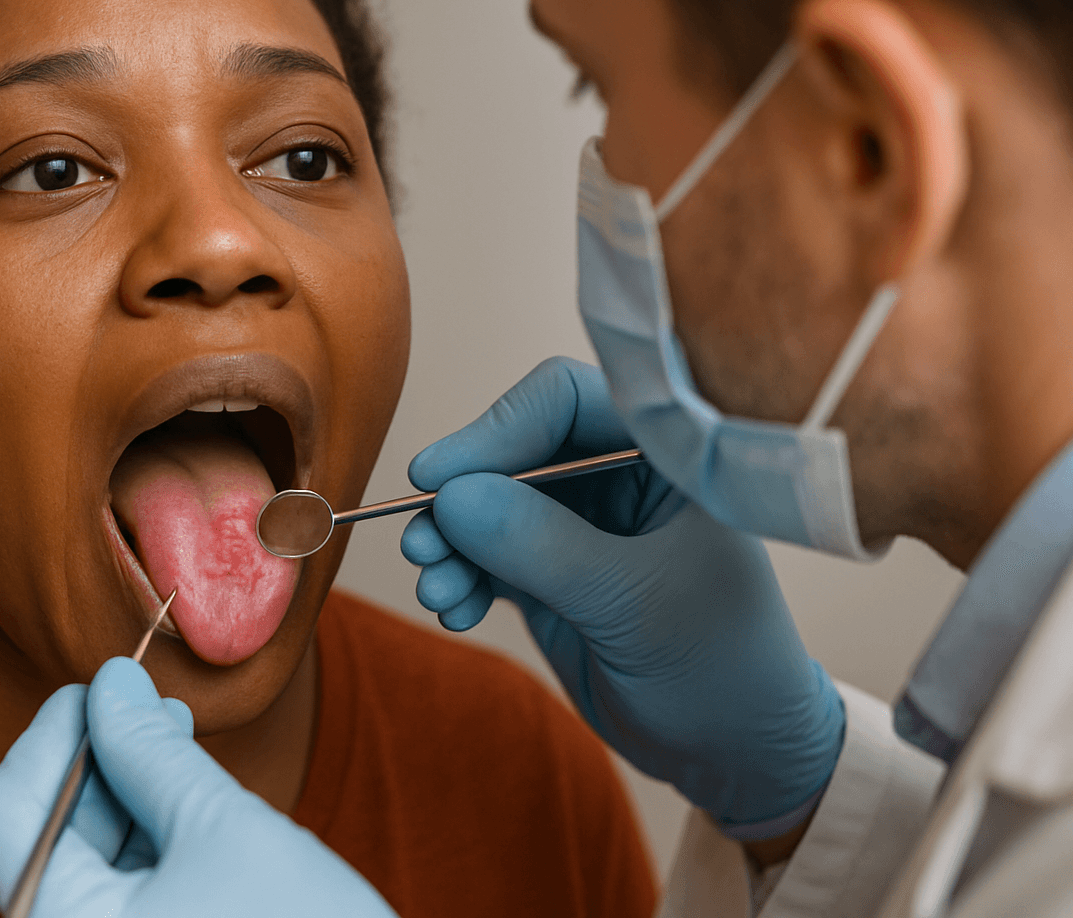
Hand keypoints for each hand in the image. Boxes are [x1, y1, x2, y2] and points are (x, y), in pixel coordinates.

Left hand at [0, 657, 397, 916]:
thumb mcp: (223, 828)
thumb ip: (154, 753)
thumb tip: (113, 685)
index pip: (9, 813)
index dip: (52, 734)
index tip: (101, 682)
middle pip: (43, 839)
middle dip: (94, 759)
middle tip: (145, 704)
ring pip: (83, 866)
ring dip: (123, 795)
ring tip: (174, 739)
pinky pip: (119, 896)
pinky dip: (145, 842)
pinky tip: (185, 798)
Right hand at [401, 357, 843, 831]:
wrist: (736, 755)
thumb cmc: (722, 671)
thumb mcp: (635, 605)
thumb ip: (544, 546)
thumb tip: (450, 496)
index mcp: (665, 456)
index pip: (566, 401)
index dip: (496, 429)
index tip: (436, 477)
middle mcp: (621, 477)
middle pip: (514, 450)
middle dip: (461, 496)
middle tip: (421, 545)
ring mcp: (584, 525)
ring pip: (490, 506)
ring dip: (452, 544)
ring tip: (437, 592)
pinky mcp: (553, 573)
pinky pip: (488, 556)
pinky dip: (463, 578)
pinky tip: (455, 613)